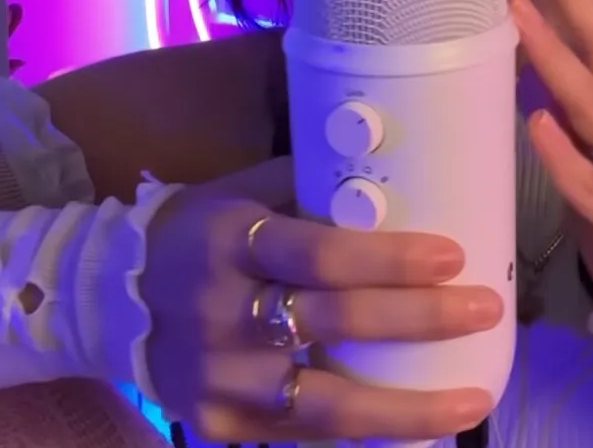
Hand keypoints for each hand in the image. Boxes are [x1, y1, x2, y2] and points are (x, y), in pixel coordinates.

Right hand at [137, 158, 501, 442]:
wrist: (107, 300)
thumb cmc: (195, 234)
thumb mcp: (236, 194)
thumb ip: (305, 185)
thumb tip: (393, 171)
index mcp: (229, 243)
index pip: (318, 254)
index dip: (388, 258)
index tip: (452, 255)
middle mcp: (222, 315)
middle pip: (335, 323)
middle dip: (421, 320)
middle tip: (485, 308)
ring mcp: (220, 380)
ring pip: (327, 405)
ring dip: (410, 407)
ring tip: (473, 400)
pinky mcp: (220, 425)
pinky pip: (305, 437)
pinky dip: (366, 435)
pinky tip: (421, 429)